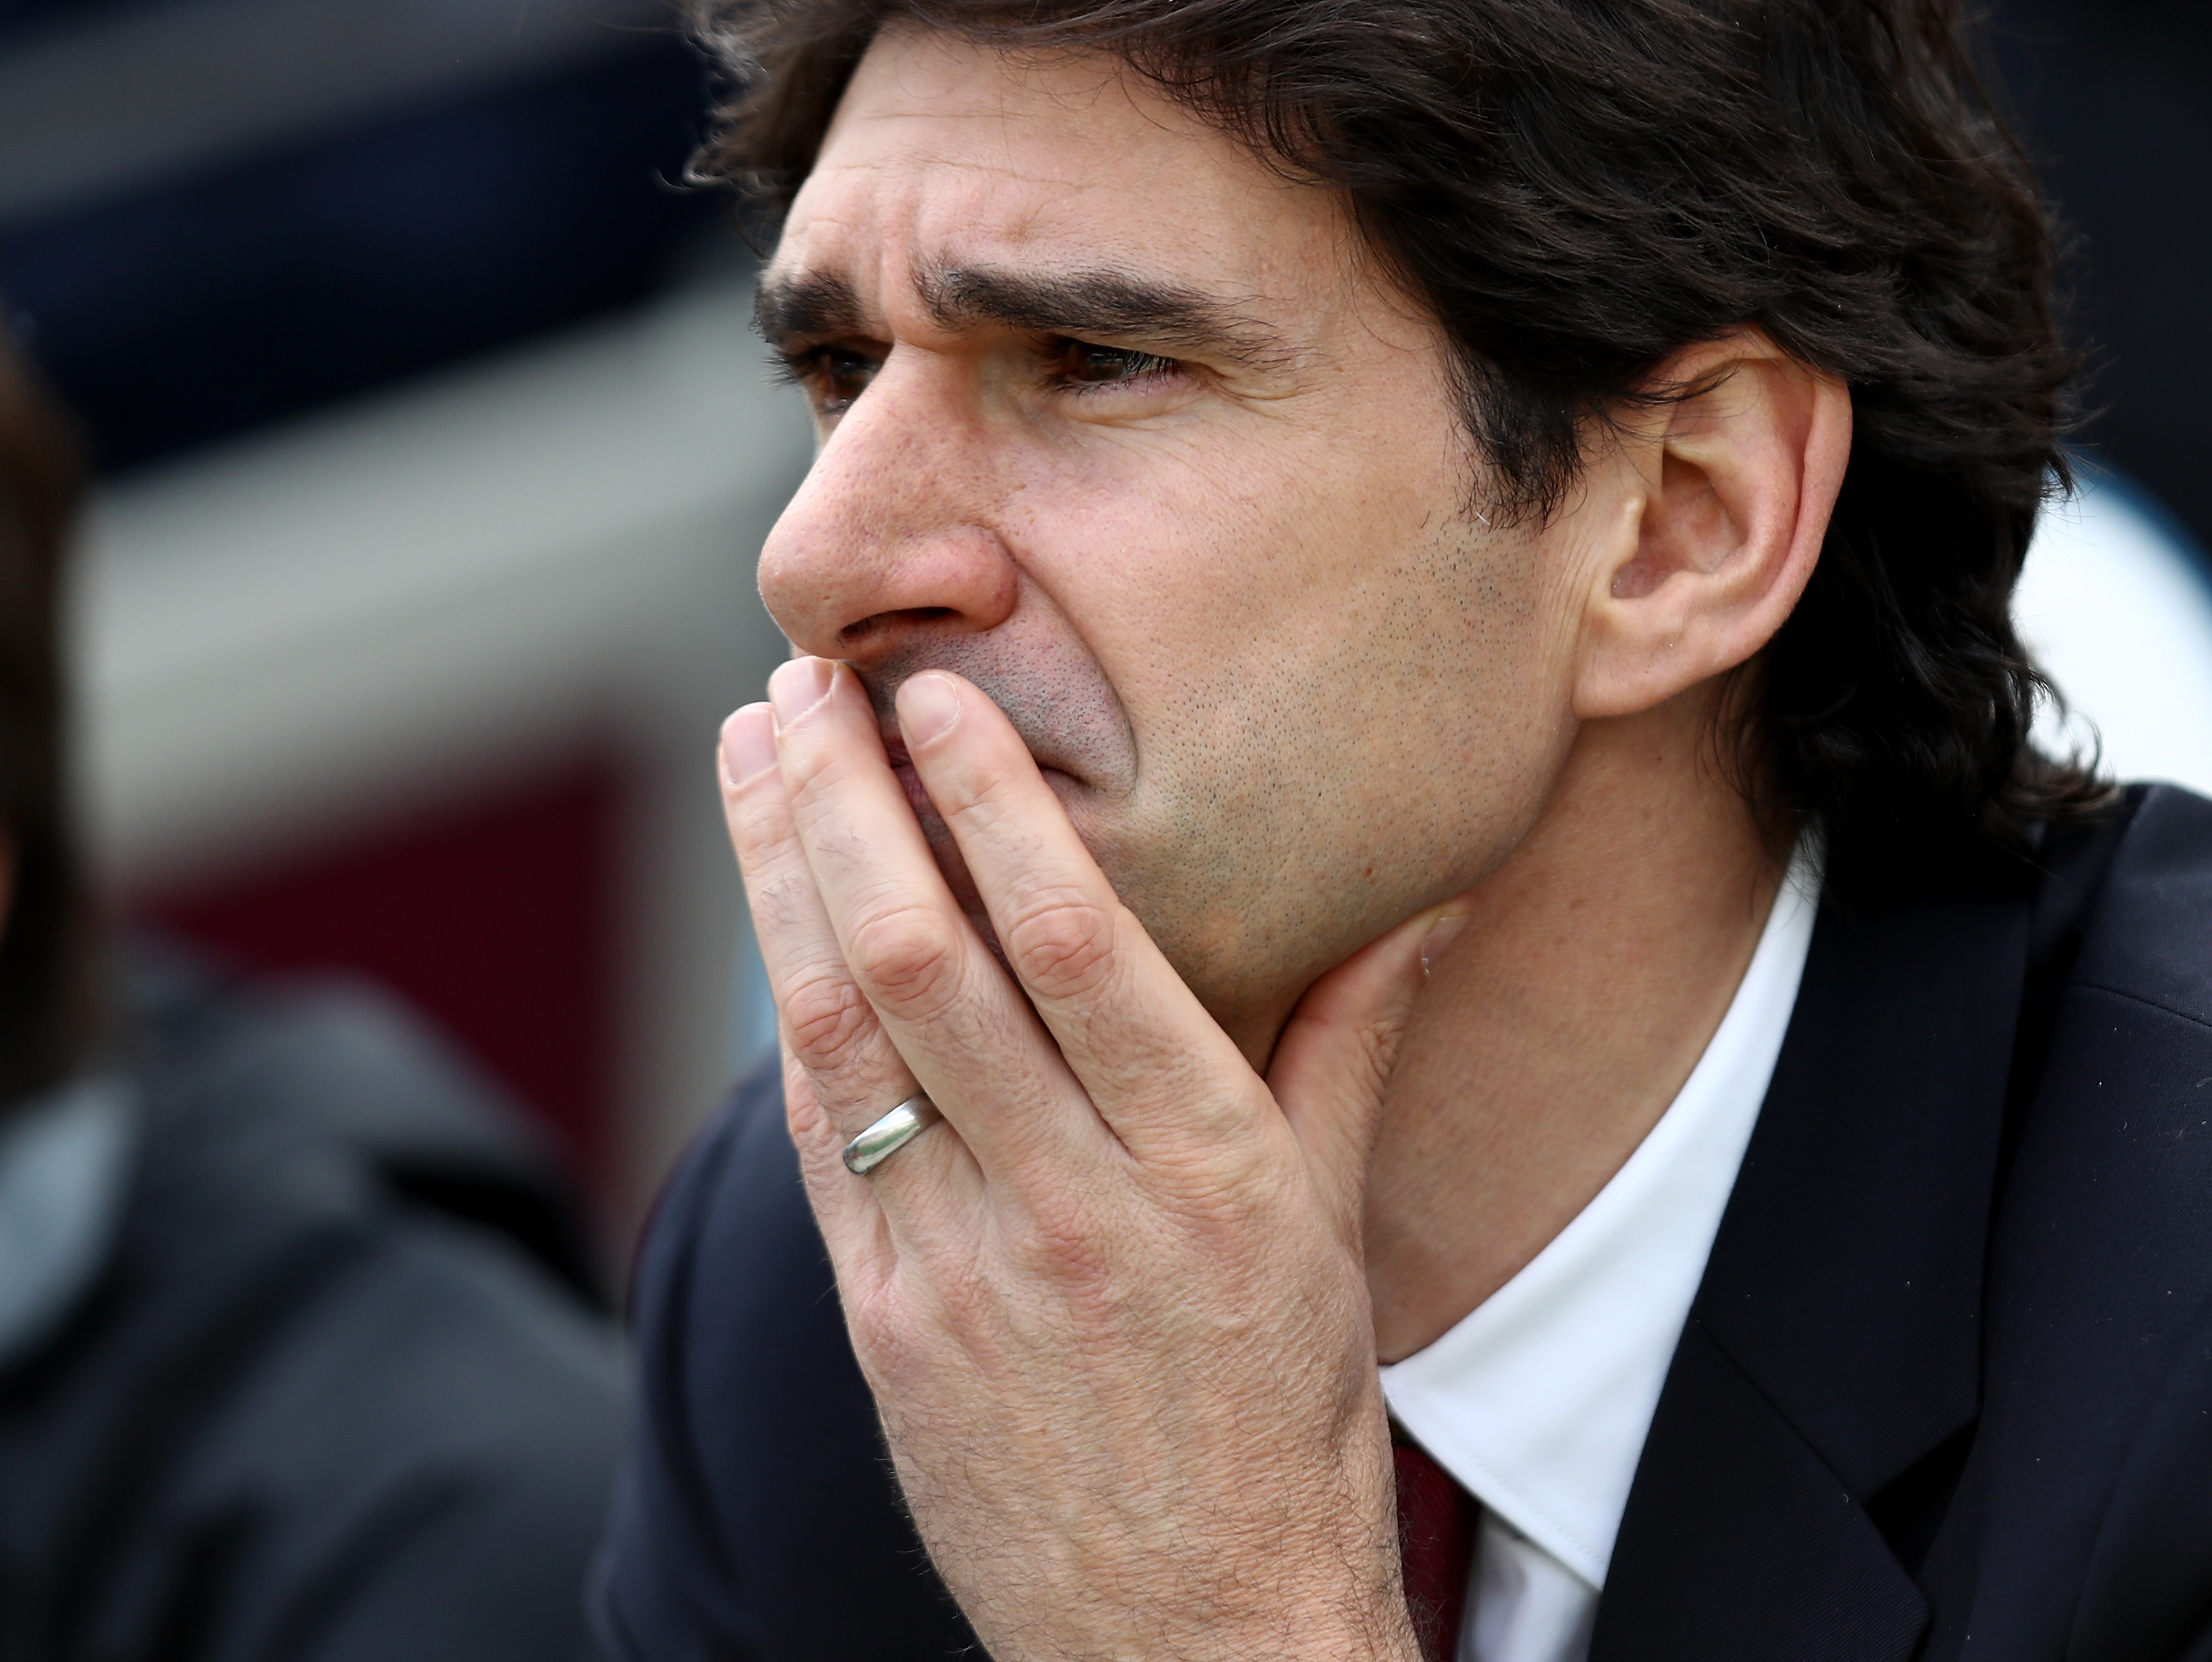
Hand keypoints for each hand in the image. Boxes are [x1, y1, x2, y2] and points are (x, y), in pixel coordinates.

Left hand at [717, 655, 1452, 1661]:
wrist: (1193, 1638)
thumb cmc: (1285, 1421)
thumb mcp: (1337, 1223)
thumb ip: (1348, 1039)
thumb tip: (1421, 894)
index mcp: (1200, 1167)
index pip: (1072, 942)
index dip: (994, 801)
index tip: (938, 692)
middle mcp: (1070, 1206)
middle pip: (923, 963)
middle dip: (848, 803)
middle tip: (804, 682)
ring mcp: (958, 1272)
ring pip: (840, 1034)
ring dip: (782, 879)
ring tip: (754, 756)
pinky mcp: (885, 1329)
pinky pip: (817, 1142)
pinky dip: (787, 1012)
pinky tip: (771, 917)